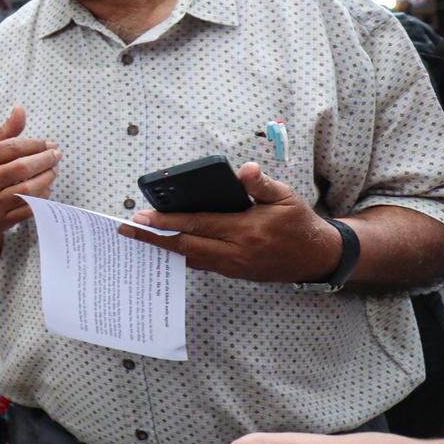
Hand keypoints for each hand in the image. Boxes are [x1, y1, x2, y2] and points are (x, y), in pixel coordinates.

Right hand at [0, 107, 59, 236]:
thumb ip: (4, 133)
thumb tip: (20, 110)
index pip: (11, 149)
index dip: (34, 144)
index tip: (48, 143)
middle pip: (21, 169)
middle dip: (44, 160)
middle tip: (56, 156)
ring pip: (27, 190)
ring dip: (47, 179)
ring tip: (54, 170)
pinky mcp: (1, 221)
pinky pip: (28, 209)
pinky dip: (42, 198)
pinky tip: (46, 188)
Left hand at [117, 163, 341, 282]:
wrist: (316, 256)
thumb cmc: (298, 222)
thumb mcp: (285, 196)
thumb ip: (261, 184)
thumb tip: (245, 170)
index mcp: (248, 231)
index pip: (199, 224)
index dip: (169, 220)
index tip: (142, 216)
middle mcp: (237, 252)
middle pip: (186, 246)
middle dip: (154, 238)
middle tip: (127, 230)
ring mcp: (234, 267)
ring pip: (190, 258)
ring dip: (162, 248)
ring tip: (137, 238)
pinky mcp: (234, 273)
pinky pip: (201, 264)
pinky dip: (181, 255)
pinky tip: (164, 246)